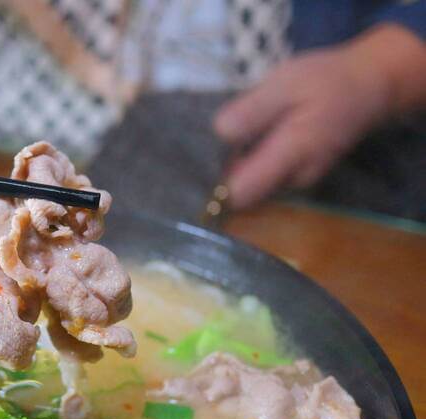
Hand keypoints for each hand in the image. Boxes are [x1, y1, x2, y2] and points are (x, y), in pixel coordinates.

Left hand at [214, 35, 391, 208]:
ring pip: (250, 185)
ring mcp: (296, 182)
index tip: (197, 162)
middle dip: (222, 170)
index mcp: (291, 154)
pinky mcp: (294, 177)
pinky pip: (262, 178)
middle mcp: (294, 179)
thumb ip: (254, 110)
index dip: (213, 183)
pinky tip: (249, 138)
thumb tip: (220, 132)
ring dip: (236, 165)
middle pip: (241, 192)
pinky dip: (250, 162)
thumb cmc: (325, 81)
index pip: (241, 193)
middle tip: (212, 139)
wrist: (367, 87)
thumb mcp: (285, 83)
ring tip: (234, 133)